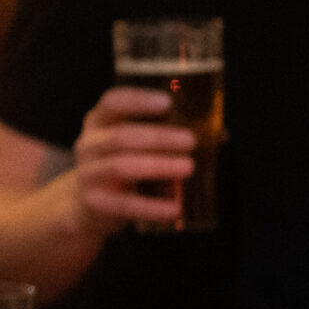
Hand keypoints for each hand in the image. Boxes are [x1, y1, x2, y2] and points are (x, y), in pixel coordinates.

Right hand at [69, 88, 196, 233]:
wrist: (87, 206)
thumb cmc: (122, 165)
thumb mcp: (134, 146)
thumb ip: (166, 136)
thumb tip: (220, 135)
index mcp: (99, 122)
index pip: (112, 102)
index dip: (138, 101)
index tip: (167, 102)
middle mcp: (88, 145)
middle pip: (122, 136)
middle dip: (159, 137)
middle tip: (191, 141)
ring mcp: (88, 174)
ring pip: (121, 166)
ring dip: (157, 165)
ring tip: (188, 167)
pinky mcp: (93, 203)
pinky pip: (125, 205)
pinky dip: (152, 206)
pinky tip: (175, 208)